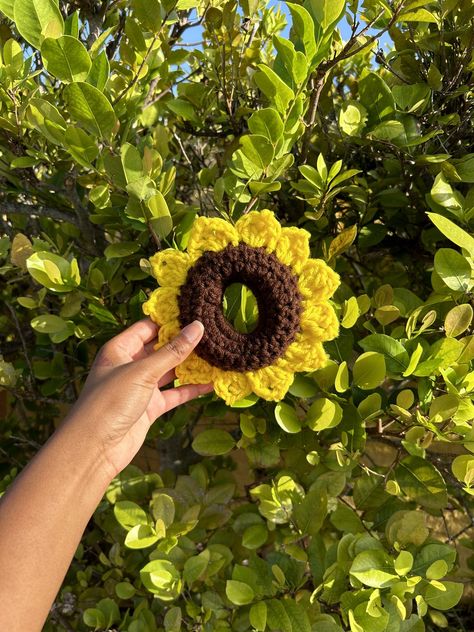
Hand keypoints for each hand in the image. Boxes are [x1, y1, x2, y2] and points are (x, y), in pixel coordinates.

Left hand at [62, 318, 212, 479]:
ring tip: (216, 354)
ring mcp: (141, 387)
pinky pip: (175, 394)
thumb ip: (172, 351)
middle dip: (183, 342)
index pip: (147, 327)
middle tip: (212, 332)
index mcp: (120, 349)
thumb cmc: (110, 401)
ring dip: (190, 365)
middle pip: (160, 348)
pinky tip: (211, 382)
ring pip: (170, 371)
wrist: (95, 448)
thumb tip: (197, 327)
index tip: (194, 312)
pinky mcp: (150, 407)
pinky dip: (191, 389)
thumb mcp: (142, 372)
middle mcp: (130, 365)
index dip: (169, 320)